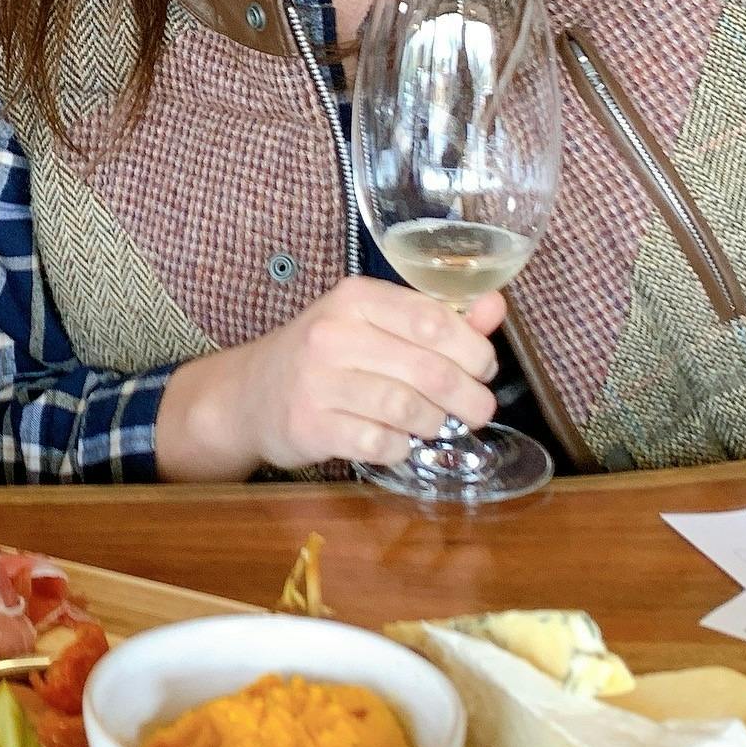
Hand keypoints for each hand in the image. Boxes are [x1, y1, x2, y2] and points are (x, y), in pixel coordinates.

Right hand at [155, 277, 503, 480]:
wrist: (250, 394)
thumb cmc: (324, 355)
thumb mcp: (374, 323)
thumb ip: (436, 317)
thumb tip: (495, 306)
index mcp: (356, 298)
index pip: (434, 321)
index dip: (473, 349)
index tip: (484, 368)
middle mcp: (334, 334)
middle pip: (428, 370)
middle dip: (467, 396)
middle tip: (477, 409)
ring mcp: (318, 382)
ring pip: (407, 409)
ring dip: (433, 423)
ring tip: (434, 424)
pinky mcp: (310, 425)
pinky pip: (379, 443)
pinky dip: (400, 447)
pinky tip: (397, 441)